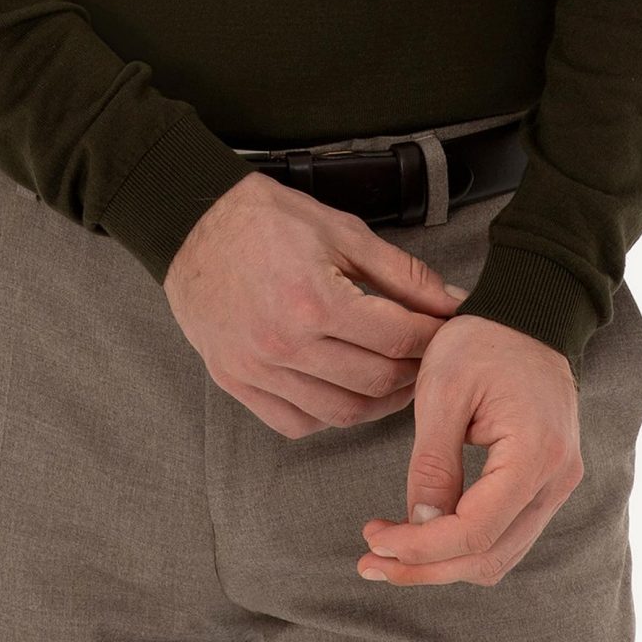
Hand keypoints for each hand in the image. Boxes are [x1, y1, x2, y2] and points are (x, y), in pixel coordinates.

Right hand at [163, 173, 470, 436]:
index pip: (397, 338)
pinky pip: (295, 423)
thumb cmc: (263, 219)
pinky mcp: (236, 381)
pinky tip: (343, 392)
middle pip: (375, 382)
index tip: (446, 330)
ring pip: (340, 413)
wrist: (192, 225)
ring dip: (379, 403)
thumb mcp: (341, 230)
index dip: (432, 337)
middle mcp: (285, 344)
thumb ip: (401, 272)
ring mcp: (257, 369)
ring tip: (394, 378)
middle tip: (427, 356)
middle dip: (414, 371)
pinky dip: (328, 417)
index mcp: (315, 300)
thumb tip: (449, 302)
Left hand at [357, 313, 583, 586]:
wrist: (527, 313)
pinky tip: (422, 532)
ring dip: (442, 563)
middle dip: (425, 567)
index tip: (373, 542)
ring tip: (387, 552)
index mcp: (535, 453)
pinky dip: (462, 544)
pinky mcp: (545, 483)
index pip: (475, 531)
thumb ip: (432, 464)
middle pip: (489, 557)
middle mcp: (556, 479)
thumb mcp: (444, 391)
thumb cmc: (482, 340)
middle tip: (368, 560)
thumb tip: (417, 528)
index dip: (420, 548)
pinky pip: (505, 533)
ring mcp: (556, 484)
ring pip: (498, 555)